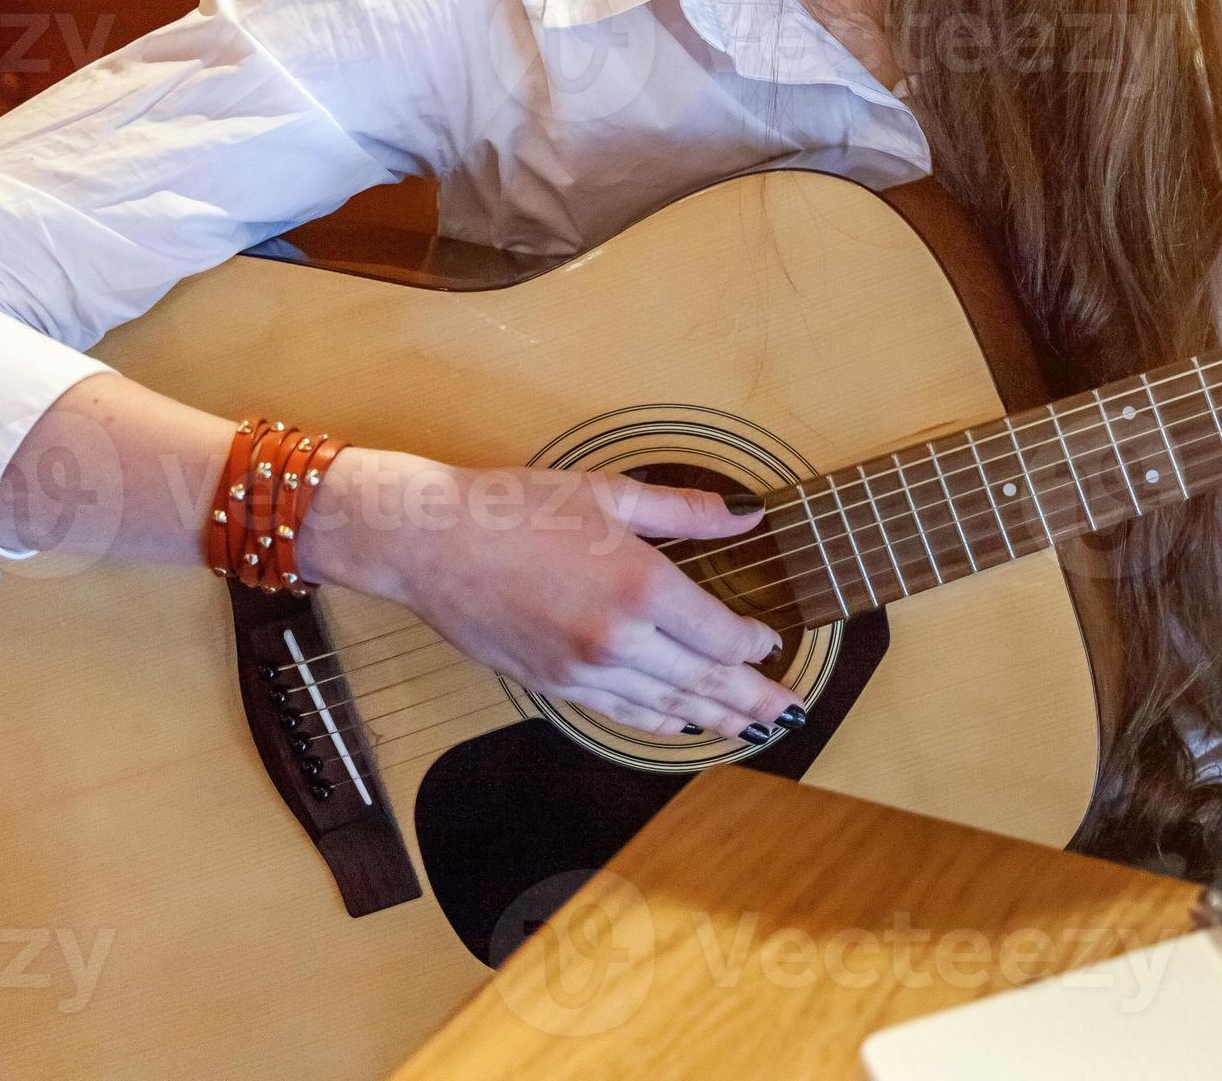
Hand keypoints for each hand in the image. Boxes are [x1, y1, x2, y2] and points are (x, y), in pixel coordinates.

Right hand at [301, 449, 803, 738]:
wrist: (431, 542)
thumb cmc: (516, 507)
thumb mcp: (609, 492)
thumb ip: (686, 510)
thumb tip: (748, 514)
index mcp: (641, 586)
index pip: (719, 633)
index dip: (752, 643)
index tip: (771, 641)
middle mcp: (618, 639)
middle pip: (704, 679)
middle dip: (752, 698)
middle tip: (790, 712)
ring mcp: (583, 670)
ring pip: (666, 706)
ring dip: (713, 718)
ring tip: (750, 729)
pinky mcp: (553, 685)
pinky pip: (620, 713)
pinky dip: (658, 722)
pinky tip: (681, 724)